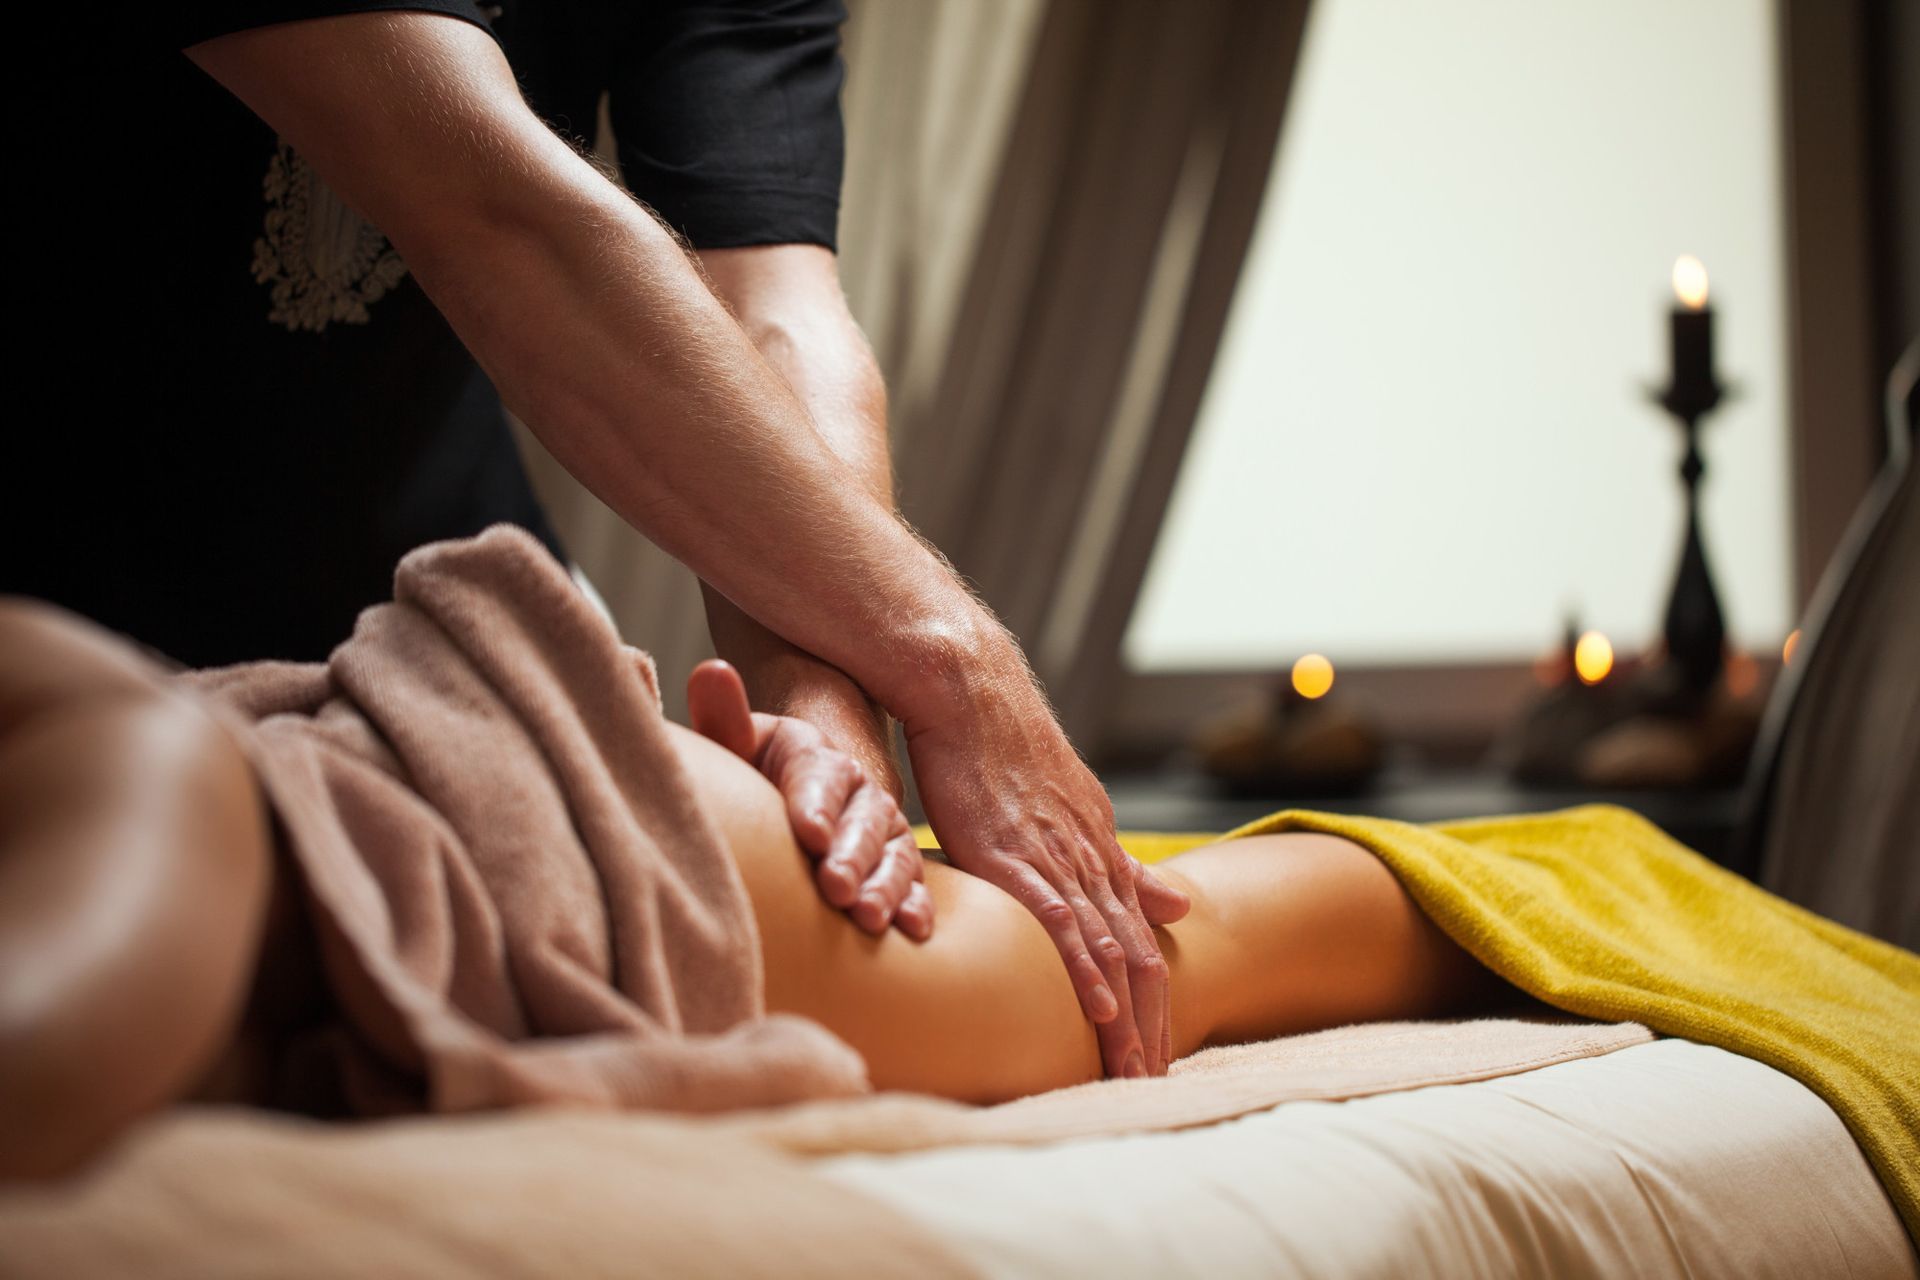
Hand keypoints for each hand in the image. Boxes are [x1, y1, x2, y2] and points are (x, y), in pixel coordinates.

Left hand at [688, 660, 931, 939]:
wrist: (764, 821)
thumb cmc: (741, 785)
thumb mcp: (731, 751)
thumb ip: (722, 720)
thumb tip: (711, 672)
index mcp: (810, 752)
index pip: (818, 772)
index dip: (815, 802)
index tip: (809, 834)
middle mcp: (855, 786)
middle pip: (863, 815)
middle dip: (852, 852)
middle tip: (836, 887)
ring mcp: (880, 826)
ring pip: (894, 852)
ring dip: (886, 885)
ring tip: (868, 917)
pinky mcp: (894, 865)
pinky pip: (915, 884)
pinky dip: (917, 905)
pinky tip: (912, 928)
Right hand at [902, 653, 1190, 1077]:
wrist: (970, 690)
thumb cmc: (1004, 747)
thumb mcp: (1077, 808)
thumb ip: (1122, 863)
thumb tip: (1177, 904)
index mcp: (1104, 852)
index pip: (1141, 943)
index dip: (1154, 1003)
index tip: (1157, 1054)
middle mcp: (1092, 859)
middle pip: (1137, 958)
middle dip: (1150, 1026)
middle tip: (1156, 1085)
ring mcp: (1058, 857)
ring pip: (1107, 950)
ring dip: (1124, 1016)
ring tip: (1134, 1072)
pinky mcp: (1014, 855)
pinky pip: (1058, 922)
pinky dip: (1082, 969)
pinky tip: (1096, 1010)